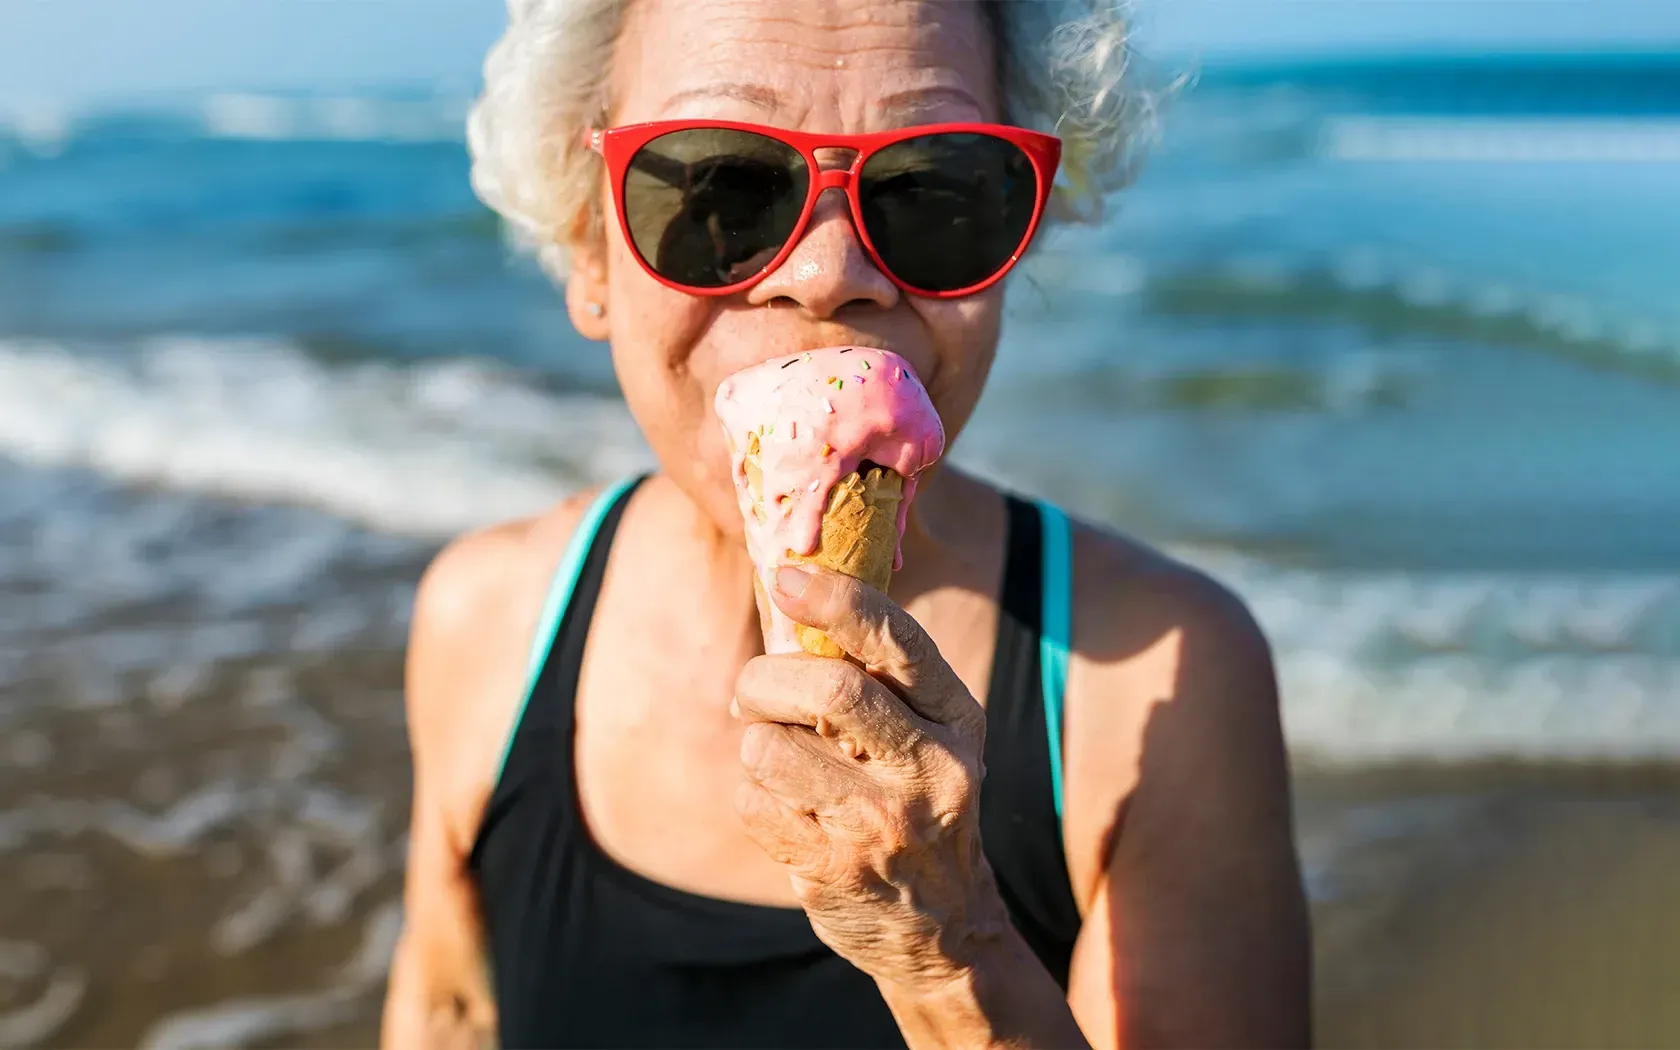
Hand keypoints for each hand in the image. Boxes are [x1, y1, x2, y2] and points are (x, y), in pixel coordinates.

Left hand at [732, 563, 1010, 990]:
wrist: (945, 928)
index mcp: (957, 719)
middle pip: (828, 690)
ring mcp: (885, 824)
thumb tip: (789, 593)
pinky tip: (787, 812)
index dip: (837, 600)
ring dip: (754, 746)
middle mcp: (932, 768)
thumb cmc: (916, 800)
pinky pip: (752, 803)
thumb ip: (877, 676)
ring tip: (778, 763)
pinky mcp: (836, 869)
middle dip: (765, 680)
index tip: (787, 577)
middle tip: (751, 693)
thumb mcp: (929, 735)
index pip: (898, 641)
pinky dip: (752, 797)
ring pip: (771, 749)